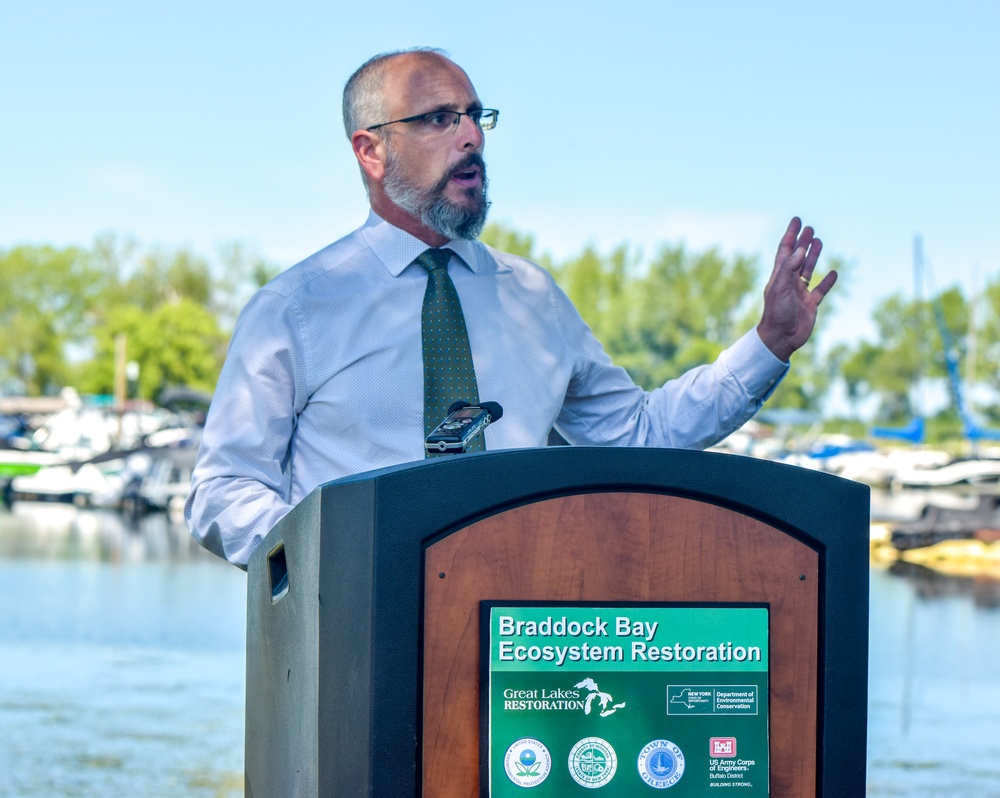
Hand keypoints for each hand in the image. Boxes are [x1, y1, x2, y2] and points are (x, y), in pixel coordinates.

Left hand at [756, 217, 836, 361]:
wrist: (781, 338)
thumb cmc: (777, 313)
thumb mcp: (780, 287)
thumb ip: (789, 268)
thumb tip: (799, 249)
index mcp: (779, 276)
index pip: (785, 250)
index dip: (790, 235)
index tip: (797, 220)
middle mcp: (789, 282)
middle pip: (797, 257)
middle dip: (802, 242)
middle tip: (809, 228)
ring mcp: (800, 293)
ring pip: (808, 270)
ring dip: (813, 256)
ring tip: (819, 241)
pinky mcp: (811, 304)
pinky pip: (821, 290)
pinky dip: (828, 281)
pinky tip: (834, 272)